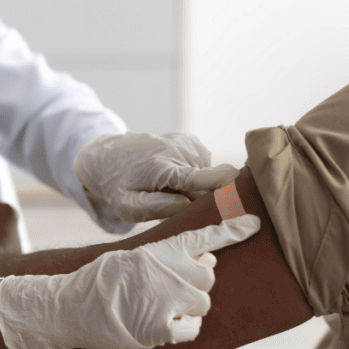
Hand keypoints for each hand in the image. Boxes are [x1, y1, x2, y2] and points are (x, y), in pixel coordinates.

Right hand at [0, 215, 260, 348]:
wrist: (70, 305)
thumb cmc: (101, 281)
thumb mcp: (134, 257)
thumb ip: (171, 258)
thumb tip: (210, 263)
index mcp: (159, 249)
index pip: (203, 236)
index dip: (232, 229)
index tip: (257, 224)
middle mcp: (167, 269)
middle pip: (208, 279)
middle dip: (195, 287)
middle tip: (168, 292)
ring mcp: (166, 298)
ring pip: (203, 304)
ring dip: (187, 310)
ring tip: (157, 309)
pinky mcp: (161, 326)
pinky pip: (192, 329)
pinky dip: (180, 331)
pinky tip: (156, 326)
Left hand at [73, 132, 240, 221]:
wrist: (107, 156)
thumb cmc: (117, 187)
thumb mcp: (127, 206)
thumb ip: (156, 207)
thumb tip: (186, 206)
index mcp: (161, 168)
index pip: (197, 178)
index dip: (220, 184)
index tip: (240, 187)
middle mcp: (177, 150)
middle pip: (208, 184)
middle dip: (201, 199)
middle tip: (176, 205)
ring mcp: (186, 142)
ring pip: (207, 176)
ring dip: (194, 187)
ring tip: (168, 188)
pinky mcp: (191, 140)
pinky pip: (203, 166)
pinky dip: (194, 175)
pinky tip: (173, 176)